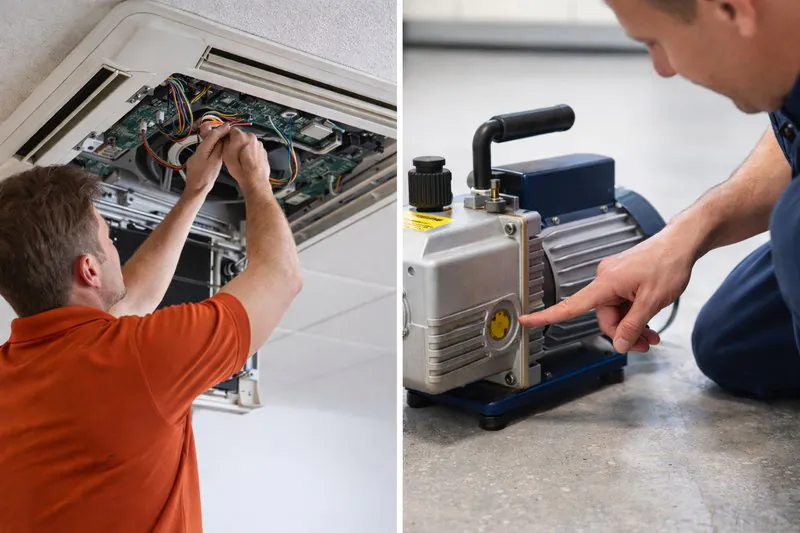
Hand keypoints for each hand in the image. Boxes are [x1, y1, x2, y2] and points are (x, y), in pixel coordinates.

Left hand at [183, 123, 231, 195]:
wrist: (196, 189)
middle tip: (227, 130)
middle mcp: (197, 151)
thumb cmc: (205, 179)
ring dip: (215, 141)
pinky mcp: (196, 162)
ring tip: (224, 139)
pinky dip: (211, 148)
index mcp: (202, 149)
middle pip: (208, 139)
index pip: (213, 135)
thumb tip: (221, 141)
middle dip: (218, 134)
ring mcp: (195, 157)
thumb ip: (218, 150)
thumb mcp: (215, 162)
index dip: (221, 130)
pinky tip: (216, 151)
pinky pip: (205, 151)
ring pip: (206, 145)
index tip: (228, 126)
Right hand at [221, 127, 270, 192]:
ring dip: (244, 147)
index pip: (231, 129)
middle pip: (241, 136)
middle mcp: (252, 137)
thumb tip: (225, 138)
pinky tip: (249, 161)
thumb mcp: (226, 155)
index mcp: (241, 136)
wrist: (255, 181)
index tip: (225, 141)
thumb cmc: (240, 169)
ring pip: (248, 142)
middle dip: (237, 142)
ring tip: (242, 159)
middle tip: (233, 152)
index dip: (227, 135)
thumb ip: (225, 142)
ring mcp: (259, 144)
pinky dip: (251, 152)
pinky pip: (255, 148)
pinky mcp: (264, 151)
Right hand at [519, 228, 692, 352]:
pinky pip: (621, 303)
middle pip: (603, 318)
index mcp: (606, 282)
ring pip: (615, 313)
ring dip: (632, 326)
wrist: (681, 244)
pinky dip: (633, 314)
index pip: (571, 305)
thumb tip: (619, 344)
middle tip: (646, 342)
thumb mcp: (652, 301)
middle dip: (623, 333)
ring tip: (652, 334)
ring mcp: (614, 278)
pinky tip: (648, 320)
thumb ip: (633, 325)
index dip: (546, 315)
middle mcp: (605, 279)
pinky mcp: (622, 278)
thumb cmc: (668, 264)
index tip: (526, 321)